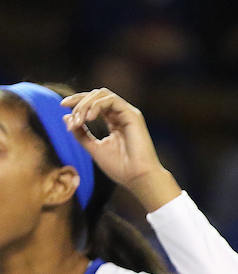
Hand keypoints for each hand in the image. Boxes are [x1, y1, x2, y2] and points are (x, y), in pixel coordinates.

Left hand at [61, 88, 180, 210]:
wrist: (138, 178)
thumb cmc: (121, 168)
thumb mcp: (94, 148)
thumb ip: (81, 134)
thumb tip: (66, 118)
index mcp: (115, 123)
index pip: (94, 103)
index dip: (77, 102)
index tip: (62, 106)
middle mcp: (122, 116)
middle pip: (97, 95)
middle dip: (79, 100)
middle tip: (68, 112)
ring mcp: (128, 114)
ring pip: (102, 95)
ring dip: (85, 104)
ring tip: (79, 120)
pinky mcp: (133, 115)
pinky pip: (110, 100)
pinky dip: (96, 106)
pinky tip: (89, 119)